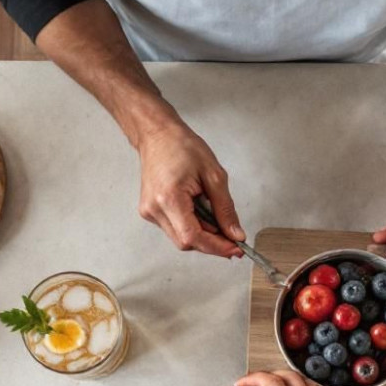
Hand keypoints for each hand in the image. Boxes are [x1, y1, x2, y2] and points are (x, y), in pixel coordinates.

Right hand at [136, 121, 244, 257]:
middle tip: (232, 236)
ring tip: (212, 213)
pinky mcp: (150, 212)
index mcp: (169, 198)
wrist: (158, 136)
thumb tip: (235, 234)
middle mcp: (154, 209)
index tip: (236, 249)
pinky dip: (192, 225)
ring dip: (202, 234)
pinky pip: (175, 229)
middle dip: (212, 242)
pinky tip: (199, 210)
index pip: (193, 237)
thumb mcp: (214, 175)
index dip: (216, 247)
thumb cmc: (182, 147)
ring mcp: (149, 212)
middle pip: (187, 242)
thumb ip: (226, 209)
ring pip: (181, 238)